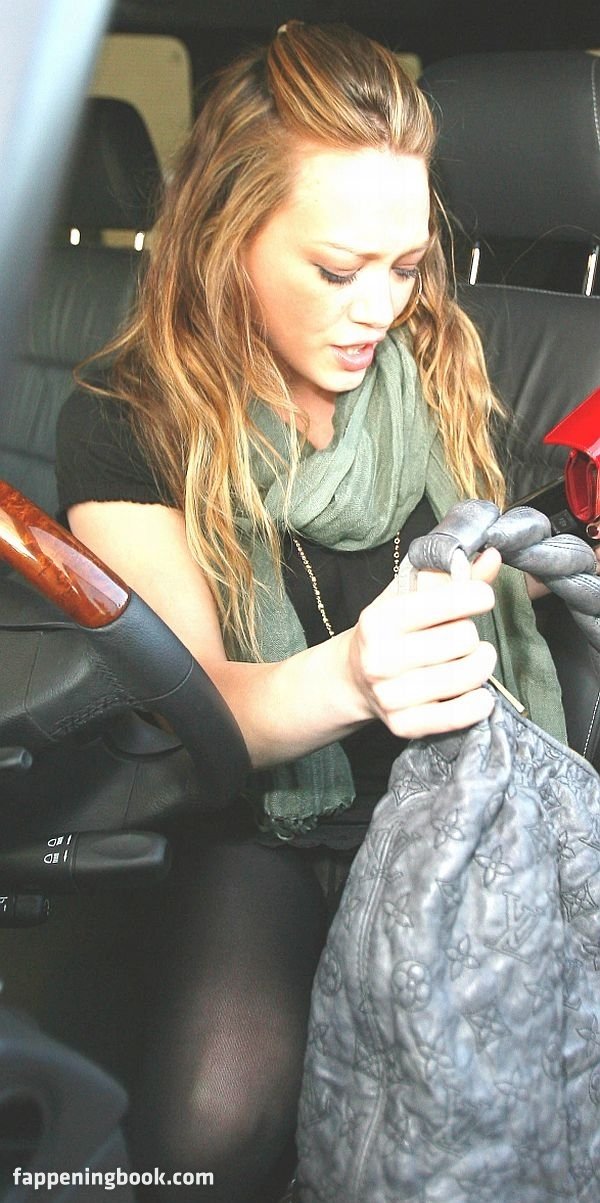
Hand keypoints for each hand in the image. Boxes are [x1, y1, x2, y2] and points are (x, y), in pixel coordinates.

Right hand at [348, 553, 497, 738]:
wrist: (354, 679)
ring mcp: (390, 695)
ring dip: (480, 667)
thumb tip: (493, 556)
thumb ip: (452, 576)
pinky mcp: (403, 726)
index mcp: (379, 619)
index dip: (477, 596)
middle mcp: (379, 658)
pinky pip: (458, 715)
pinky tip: (478, 694)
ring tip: (472, 661)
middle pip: (463, 639)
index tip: (481, 598)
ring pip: (467, 676)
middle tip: (462, 637)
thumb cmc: (391, 632)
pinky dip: (477, 704)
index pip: (448, 601)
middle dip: (471, 635)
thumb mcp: (410, 596)